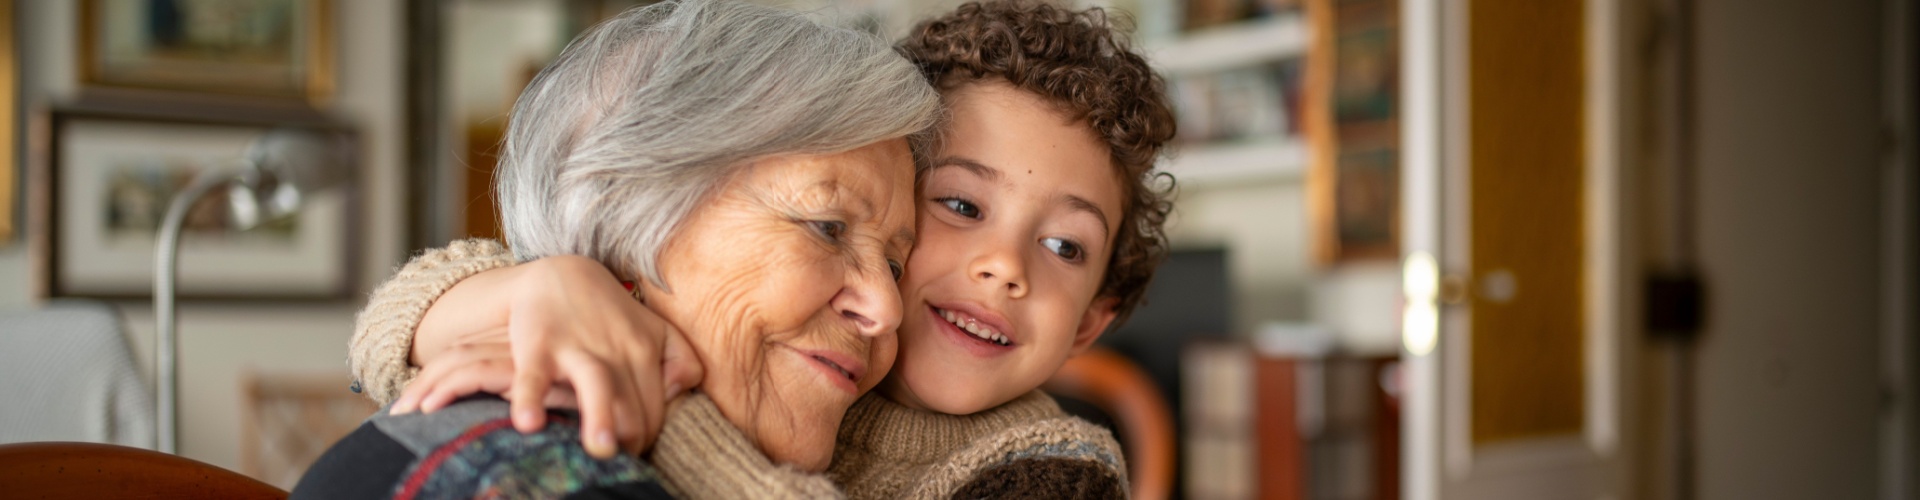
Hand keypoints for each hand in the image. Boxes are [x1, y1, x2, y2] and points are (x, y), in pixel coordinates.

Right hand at [392, 256, 704, 458]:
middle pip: (633, 407)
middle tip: (619, 465)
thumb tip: (680, 394)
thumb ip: (682, 360)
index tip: (632, 453)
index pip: (655, 411)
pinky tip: (528, 424)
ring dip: (600, 417)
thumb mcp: (656, 330)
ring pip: (597, 385)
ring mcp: (577, 348)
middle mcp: (617, 351)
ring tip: (602, 449)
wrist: (559, 275)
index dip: (646, 439)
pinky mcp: (538, 346)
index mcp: (646, 352)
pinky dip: (528, 399)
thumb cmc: (611, 315)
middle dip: (631, 441)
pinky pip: (533, 377)